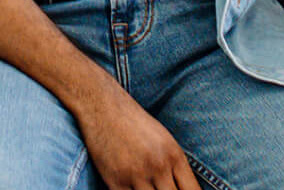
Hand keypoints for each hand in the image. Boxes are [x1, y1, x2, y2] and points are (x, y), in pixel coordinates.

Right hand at [75, 75, 200, 189]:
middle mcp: (158, 165)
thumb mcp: (162, 139)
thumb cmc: (132, 121)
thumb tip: (183, 189)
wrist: (100, 103)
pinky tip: (130, 188)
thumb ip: (175, 167)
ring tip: (143, 186)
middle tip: (159, 189)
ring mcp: (136, 174)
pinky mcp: (115, 180)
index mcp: (173, 155)